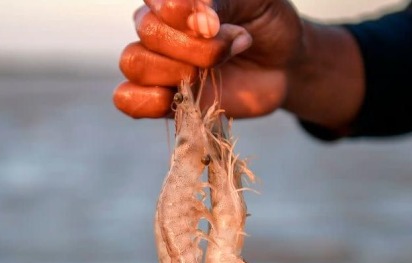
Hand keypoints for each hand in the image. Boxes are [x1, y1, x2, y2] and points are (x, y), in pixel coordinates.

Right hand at [113, 0, 364, 134]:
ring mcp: (159, 63)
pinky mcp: (164, 98)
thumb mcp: (254, 0)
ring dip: (173, 72)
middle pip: (147, 32)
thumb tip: (199, 21)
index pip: (156, 0)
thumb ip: (222, 1)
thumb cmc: (266, 23)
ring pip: (133, 62)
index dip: (181, 14)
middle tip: (229, 49)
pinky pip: (128, 99)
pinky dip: (146, 102)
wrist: (283, 64)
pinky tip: (175, 98)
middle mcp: (160, 27)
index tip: (214, 24)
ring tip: (205, 74)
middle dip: (192, 47)